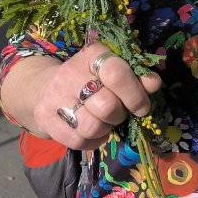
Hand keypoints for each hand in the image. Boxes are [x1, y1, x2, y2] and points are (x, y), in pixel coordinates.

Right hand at [36, 43, 161, 147]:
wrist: (46, 88)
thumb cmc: (90, 80)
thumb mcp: (113, 73)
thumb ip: (136, 78)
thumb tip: (153, 83)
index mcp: (92, 55)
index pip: (116, 73)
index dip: (135, 94)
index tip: (142, 107)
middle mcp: (70, 73)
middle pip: (107, 106)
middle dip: (120, 115)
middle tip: (118, 112)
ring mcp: (54, 96)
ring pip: (93, 127)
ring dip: (106, 129)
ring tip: (104, 121)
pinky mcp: (45, 118)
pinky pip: (79, 141)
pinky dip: (93, 141)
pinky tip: (91, 131)